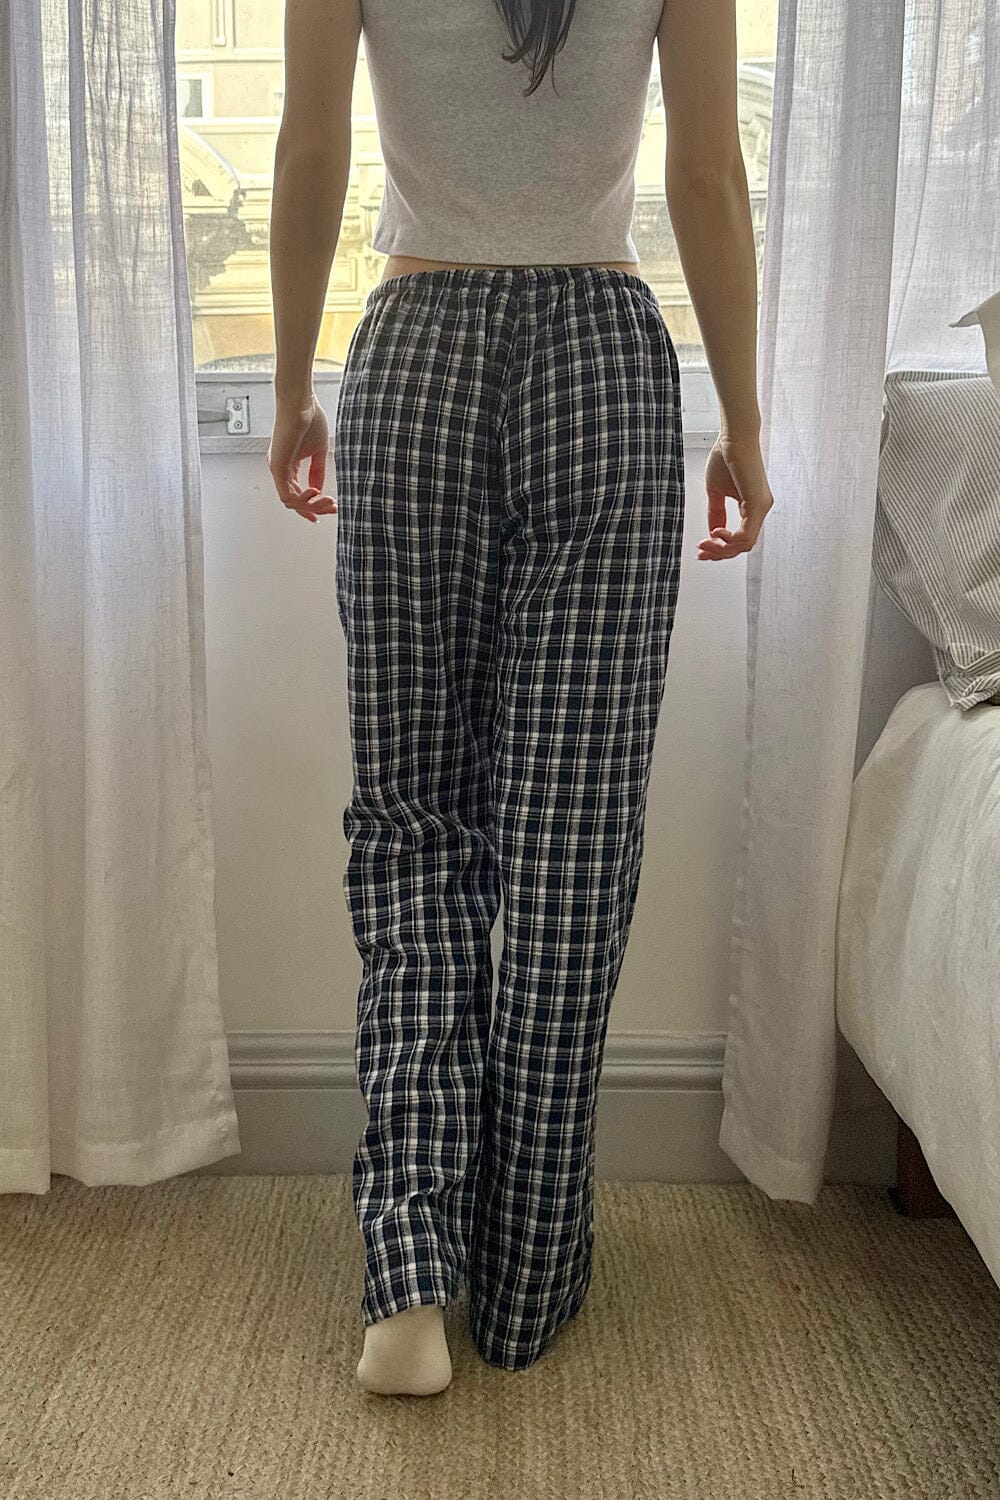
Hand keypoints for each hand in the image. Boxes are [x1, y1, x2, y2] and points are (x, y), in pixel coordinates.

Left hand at [267, 395, 337, 522]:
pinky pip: (286, 495)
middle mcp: (280, 469)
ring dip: (312, 505)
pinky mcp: (277, 467)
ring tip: (328, 500)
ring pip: (291, 502)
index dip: (314, 505)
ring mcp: (277, 469)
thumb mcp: (319, 451)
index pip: (298, 494)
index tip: (331, 508)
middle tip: (333, 507)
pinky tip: (316, 492)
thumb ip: (317, 472)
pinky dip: (303, 499)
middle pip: (295, 502)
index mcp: (289, 465)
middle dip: (316, 508)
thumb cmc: (309, 419)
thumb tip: (319, 490)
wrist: (301, 403)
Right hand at [697, 434, 773, 559]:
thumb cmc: (726, 457)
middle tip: (701, 551)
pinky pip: (746, 535)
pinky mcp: (758, 504)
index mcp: (752, 507)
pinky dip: (730, 539)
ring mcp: (762, 507)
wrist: (733, 437)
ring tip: (706, 542)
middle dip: (719, 553)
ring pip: (745, 544)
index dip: (720, 549)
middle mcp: (761, 509)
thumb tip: (712, 533)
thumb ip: (716, 513)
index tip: (702, 549)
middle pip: (742, 546)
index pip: (740, 539)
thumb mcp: (716, 492)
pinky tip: (717, 533)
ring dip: (722, 549)